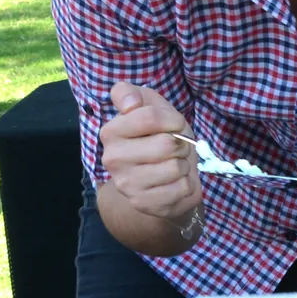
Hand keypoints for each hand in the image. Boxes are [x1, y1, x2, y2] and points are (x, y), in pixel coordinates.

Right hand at [99, 82, 201, 230]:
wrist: (162, 178)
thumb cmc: (158, 137)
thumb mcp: (149, 106)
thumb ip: (133, 94)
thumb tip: (129, 103)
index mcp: (111, 132)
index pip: (150, 117)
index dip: (172, 119)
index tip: (173, 125)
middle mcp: (112, 159)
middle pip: (166, 144)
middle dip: (180, 144)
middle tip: (174, 148)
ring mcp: (126, 184)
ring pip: (175, 167)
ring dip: (182, 164)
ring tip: (173, 165)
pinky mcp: (143, 204)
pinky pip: (181, 188)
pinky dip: (185, 184)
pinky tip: (174, 183)